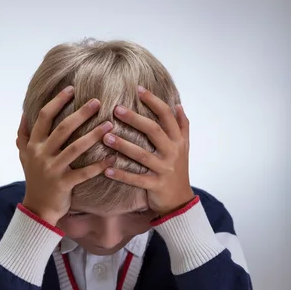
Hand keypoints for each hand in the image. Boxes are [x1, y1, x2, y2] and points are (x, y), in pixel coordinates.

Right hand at [17, 86, 112, 225]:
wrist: (37, 208)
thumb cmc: (35, 180)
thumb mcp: (24, 156)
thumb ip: (23, 135)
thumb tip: (24, 114)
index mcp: (33, 145)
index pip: (43, 117)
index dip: (57, 101)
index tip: (72, 89)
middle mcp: (41, 154)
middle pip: (62, 128)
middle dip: (80, 113)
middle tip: (97, 102)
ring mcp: (52, 170)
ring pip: (75, 148)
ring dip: (93, 135)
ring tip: (109, 125)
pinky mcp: (63, 184)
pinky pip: (84, 173)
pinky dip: (99, 165)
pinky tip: (113, 158)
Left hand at [103, 86, 193, 216]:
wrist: (180, 200)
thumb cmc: (178, 170)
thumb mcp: (184, 147)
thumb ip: (182, 126)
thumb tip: (178, 104)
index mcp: (178, 140)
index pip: (167, 116)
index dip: (154, 101)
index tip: (138, 89)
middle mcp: (173, 152)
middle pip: (154, 131)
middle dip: (135, 119)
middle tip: (116, 109)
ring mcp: (164, 169)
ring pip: (143, 155)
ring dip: (124, 145)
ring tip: (106, 137)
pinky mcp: (156, 185)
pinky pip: (137, 179)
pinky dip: (122, 174)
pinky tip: (106, 169)